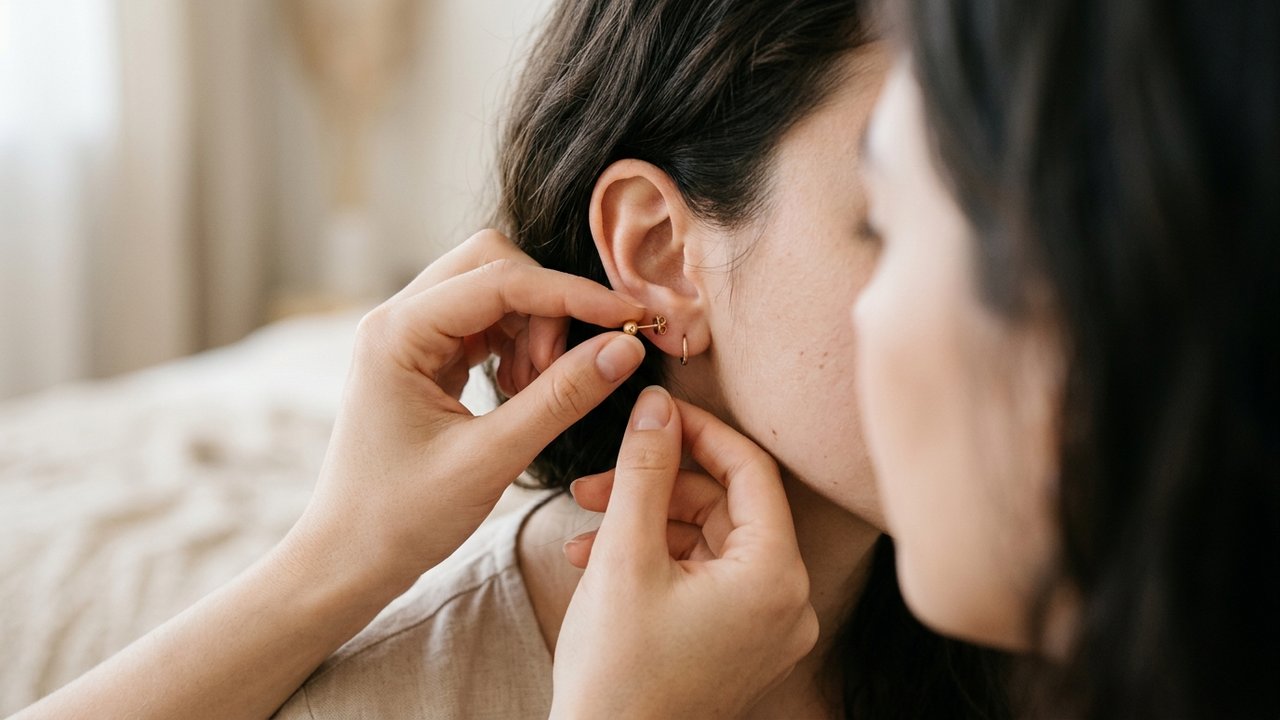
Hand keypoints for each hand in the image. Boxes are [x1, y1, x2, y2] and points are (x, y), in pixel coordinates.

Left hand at [290, 229, 648, 593]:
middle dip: (546, 306)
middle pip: (493, 265)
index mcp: (397, 332)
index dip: (572, 296)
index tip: (629, 319)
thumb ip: (560, 399)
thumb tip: (624, 349)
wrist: (348, 561)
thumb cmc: (400, 518)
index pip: (501, 279)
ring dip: (534, 330)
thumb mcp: (490, 460)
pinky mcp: (424, 359)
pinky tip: (524, 394)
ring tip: (539, 393)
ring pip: (494, 292)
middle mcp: (398, 320)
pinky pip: (486, 325)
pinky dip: (519, 349)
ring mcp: (409, 336)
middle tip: (569, 368)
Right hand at [550, 388, 818, 718]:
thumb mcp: (624, 555)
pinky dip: (655, 559)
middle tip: (596, 479)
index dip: (698, 430)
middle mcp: (786, 601)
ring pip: (707, 538)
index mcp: (774, 575)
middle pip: (725, 505)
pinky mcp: (740, 643)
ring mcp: (765, 626)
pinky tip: (596, 558)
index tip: (653, 412)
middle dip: (655, 486)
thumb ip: (644, 469)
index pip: (750, 469)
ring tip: (584, 526)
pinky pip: (704, 576)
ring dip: (645, 521)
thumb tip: (656, 403)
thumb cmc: (617, 673)